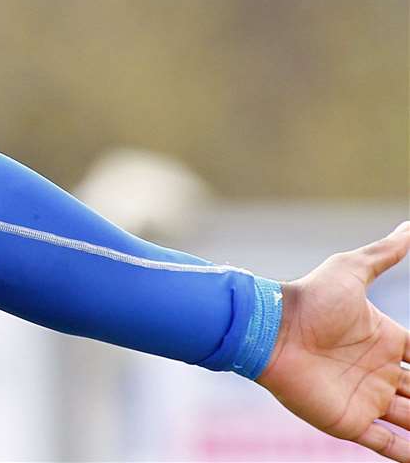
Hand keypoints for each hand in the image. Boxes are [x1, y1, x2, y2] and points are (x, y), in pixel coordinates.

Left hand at [258, 221, 409, 460]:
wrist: (270, 329)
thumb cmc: (309, 299)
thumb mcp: (351, 270)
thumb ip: (384, 254)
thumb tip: (408, 226)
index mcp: (386, 341)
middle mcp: (380, 373)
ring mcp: (366, 399)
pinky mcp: (349, 423)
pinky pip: (387, 445)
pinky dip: (406, 453)